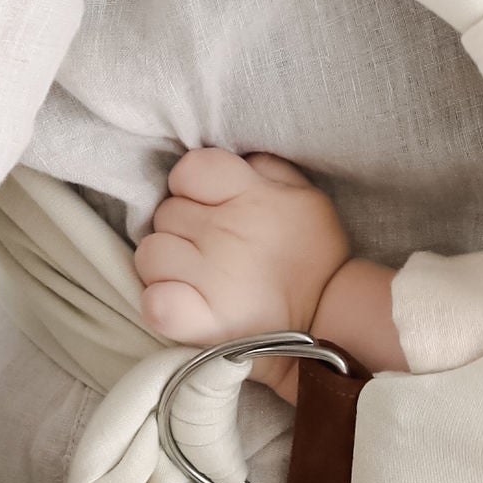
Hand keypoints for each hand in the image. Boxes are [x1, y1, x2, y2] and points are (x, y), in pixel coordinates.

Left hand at [133, 148, 353, 346]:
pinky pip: (155, 303)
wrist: (332, 320)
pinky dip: (160, 302)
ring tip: (193, 276)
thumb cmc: (316, 255)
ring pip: (151, 253)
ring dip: (165, 263)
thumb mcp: (305, 195)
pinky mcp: (201, 321)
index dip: (191, 185)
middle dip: (182, 226)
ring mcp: (210, 277)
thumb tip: (236, 161)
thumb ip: (267, 170)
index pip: (190, 169)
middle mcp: (224, 231)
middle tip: (209, 247)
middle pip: (166, 213)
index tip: (207, 204)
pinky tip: (180, 301)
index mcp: (249, 195)